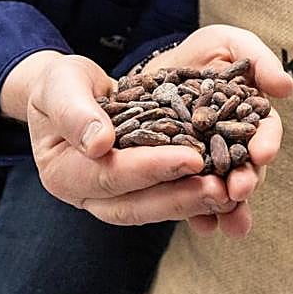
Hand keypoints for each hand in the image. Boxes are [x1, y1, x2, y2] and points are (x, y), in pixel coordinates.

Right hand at [5, 51, 234, 225]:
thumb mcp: (61, 84)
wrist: (70, 91)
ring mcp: (111, 199)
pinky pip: (165, 201)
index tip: (192, 157)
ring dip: (193, 203)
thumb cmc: (61, 83)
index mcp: (62, 173)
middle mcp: (86, 195)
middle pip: (134, 206)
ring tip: (231, 192)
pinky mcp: (136, 193)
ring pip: (153, 209)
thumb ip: (75, 111)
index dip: (151, 168)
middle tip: (222, 188)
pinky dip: (194, 197)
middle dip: (180, 197)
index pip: (110, 174)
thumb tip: (99, 144)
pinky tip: (227, 189)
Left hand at [141, 25, 292, 237]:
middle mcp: (235, 146)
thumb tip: (285, 88)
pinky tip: (203, 226)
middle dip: (247, 181)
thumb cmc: (199, 54)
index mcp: (251, 116)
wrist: (153, 72)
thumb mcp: (227, 43)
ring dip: (228, 208)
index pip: (265, 131)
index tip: (263, 152)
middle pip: (246, 168)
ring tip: (227, 221)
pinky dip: (200, 216)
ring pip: (224, 191)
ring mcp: (210, 166)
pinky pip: (193, 200)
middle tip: (241, 189)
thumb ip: (258, 59)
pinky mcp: (183, 179)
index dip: (267, 142)